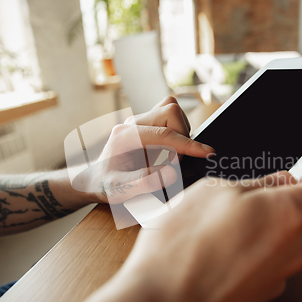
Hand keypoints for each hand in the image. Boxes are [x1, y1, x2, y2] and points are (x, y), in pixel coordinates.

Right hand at [58, 172, 301, 301]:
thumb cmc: (182, 248)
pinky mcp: (261, 296)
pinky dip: (244, 257)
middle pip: (294, 217)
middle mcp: (291, 250)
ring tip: (214, 234)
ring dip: (253, 233)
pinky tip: (214, 256)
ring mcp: (278, 277)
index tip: (297, 177)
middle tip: (232, 205)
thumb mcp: (212, 191)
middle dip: (268, 206)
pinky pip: (261, 265)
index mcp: (287, 215)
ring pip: (275, 242)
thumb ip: (255, 182)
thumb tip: (274, 182)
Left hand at [75, 97, 213, 203]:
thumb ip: (144, 182)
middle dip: (182, 136)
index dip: (188, 144)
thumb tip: (171, 173)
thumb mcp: (119, 190)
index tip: (207, 153)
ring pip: (172, 111)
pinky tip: (169, 152)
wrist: (95, 180)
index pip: (164, 133)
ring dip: (180, 134)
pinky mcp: (148, 125)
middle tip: (175, 161)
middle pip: (170, 111)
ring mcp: (141, 121)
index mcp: (125, 135)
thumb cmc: (105, 185)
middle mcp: (133, 123)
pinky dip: (177, 133)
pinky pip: (171, 118)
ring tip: (170, 157)